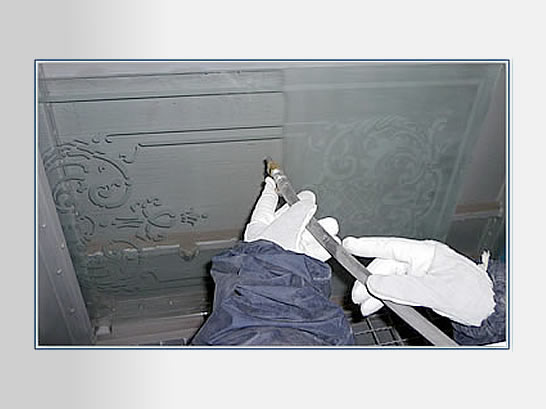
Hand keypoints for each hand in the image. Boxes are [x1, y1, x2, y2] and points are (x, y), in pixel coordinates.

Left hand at [244, 177, 338, 261]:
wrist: (280, 282)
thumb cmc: (272, 255)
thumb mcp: (288, 222)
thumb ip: (301, 207)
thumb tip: (308, 199)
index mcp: (259, 226)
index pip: (266, 202)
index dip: (272, 189)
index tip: (273, 180)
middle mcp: (270, 239)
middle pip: (290, 218)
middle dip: (305, 211)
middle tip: (313, 204)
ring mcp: (285, 251)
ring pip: (304, 234)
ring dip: (318, 229)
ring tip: (330, 225)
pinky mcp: (298, 263)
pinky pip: (312, 250)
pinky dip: (323, 245)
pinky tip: (331, 241)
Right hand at [342, 237, 494, 325]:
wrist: (488, 309)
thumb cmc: (471, 293)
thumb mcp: (435, 291)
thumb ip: (403, 287)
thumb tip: (376, 283)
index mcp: (424, 253)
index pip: (390, 246)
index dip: (367, 245)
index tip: (348, 245)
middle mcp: (420, 261)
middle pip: (386, 267)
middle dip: (369, 281)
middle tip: (358, 295)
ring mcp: (419, 274)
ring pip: (389, 281)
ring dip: (376, 293)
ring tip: (365, 306)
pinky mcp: (419, 287)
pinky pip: (397, 290)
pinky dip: (385, 298)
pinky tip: (377, 306)